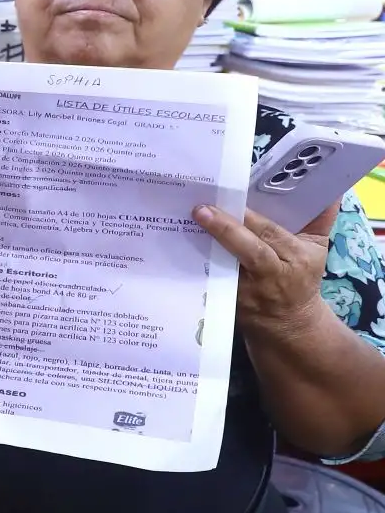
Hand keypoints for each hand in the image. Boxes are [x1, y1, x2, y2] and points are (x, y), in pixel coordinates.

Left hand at [194, 202, 336, 336]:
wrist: (289, 321)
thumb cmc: (301, 276)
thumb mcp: (316, 248)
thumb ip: (320, 218)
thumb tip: (330, 190)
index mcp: (297, 257)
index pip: (272, 235)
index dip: (251, 219)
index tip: (228, 199)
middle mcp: (274, 275)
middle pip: (251, 250)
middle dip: (226, 229)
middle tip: (201, 210)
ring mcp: (250, 291)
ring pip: (228, 267)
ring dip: (207, 248)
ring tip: (188, 226)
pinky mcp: (230, 302)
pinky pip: (213, 281)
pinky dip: (199, 266)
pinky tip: (182, 249)